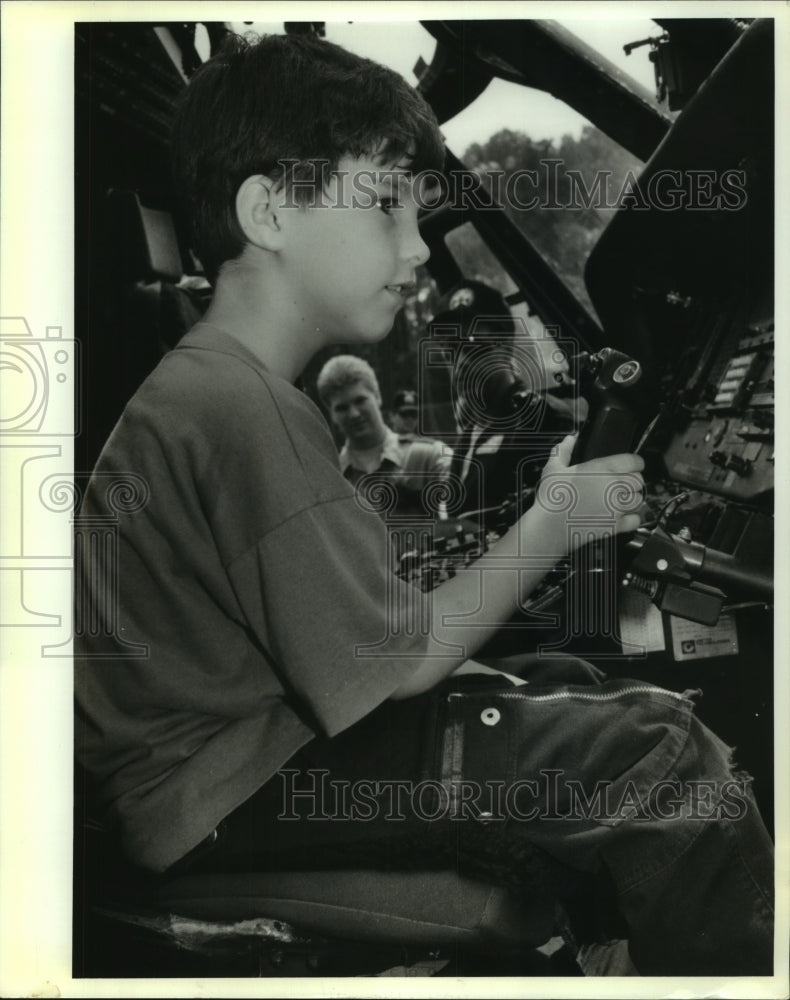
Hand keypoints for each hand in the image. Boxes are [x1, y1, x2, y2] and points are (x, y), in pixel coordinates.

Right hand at [535, 433, 644, 547]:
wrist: (549, 526)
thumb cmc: (552, 497)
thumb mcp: (553, 468)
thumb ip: (564, 450)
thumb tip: (570, 439)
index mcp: (603, 468)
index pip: (635, 462)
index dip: (634, 464)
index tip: (630, 467)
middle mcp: (615, 486)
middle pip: (638, 481)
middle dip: (632, 482)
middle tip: (620, 485)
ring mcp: (617, 507)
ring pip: (639, 500)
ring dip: (632, 500)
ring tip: (620, 501)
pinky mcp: (616, 525)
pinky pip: (635, 520)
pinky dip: (632, 518)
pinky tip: (623, 517)